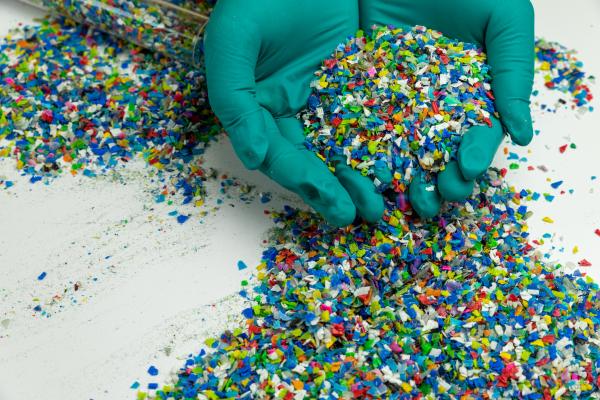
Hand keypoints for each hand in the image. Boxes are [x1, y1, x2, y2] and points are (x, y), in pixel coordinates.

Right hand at [204, 0, 387, 226]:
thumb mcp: (233, 43)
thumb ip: (235, 100)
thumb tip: (253, 158)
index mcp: (260, 112)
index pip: (281, 155)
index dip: (305, 181)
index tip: (333, 203)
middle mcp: (293, 113)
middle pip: (314, 160)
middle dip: (336, 190)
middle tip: (361, 216)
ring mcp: (326, 100)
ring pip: (345, 145)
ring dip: (364, 175)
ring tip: (386, 201)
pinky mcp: (356, 81)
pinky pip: (373, 114)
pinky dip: (388, 139)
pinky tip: (407, 160)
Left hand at [360, 0, 534, 216]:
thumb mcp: (504, 19)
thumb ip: (513, 73)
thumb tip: (523, 135)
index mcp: (473, 94)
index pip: (476, 134)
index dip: (472, 156)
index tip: (466, 172)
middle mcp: (435, 104)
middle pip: (436, 152)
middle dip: (435, 180)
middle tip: (429, 201)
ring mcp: (397, 99)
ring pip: (397, 147)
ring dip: (397, 178)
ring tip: (396, 200)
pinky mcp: (362, 88)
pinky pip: (358, 121)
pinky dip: (358, 148)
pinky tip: (357, 173)